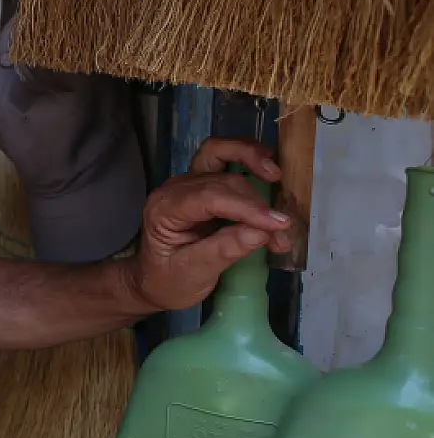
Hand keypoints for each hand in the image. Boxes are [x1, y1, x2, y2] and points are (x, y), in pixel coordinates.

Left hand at [131, 137, 292, 311]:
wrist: (156, 281)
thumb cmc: (170, 280)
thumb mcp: (194, 273)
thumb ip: (224, 251)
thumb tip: (261, 232)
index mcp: (164, 210)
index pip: (208, 198)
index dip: (246, 208)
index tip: (278, 224)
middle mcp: (174, 190)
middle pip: (220, 180)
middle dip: (255, 202)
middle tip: (281, 231)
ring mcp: (188, 183)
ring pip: (219, 155)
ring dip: (251, 161)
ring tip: (277, 176)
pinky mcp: (203, 183)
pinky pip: (224, 160)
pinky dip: (249, 163)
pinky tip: (270, 174)